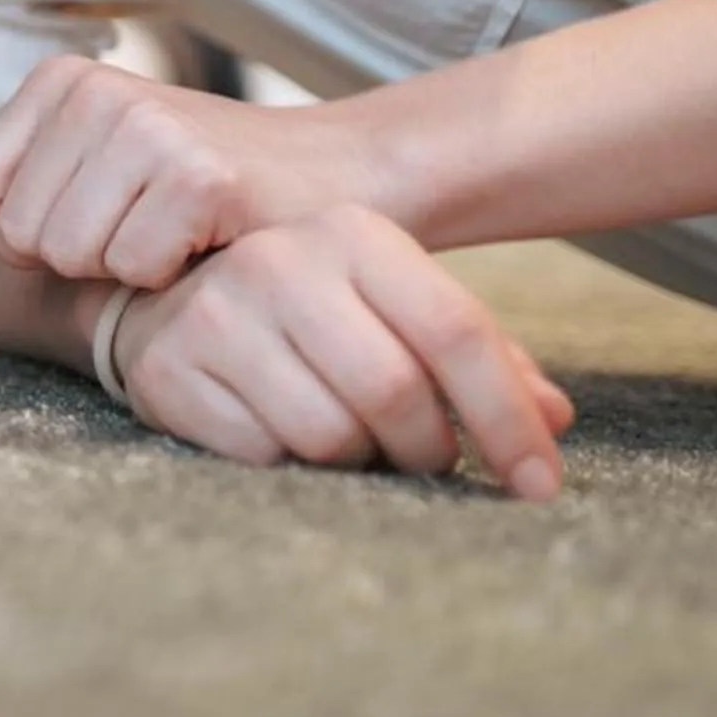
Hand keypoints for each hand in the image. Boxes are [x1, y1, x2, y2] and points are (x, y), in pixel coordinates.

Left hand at [0, 55, 380, 288]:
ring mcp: (148, 129)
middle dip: (76, 257)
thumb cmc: (210, 183)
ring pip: (69, 254)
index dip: (19, 237)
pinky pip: (132, 269)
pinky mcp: (199, 176)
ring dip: (124, 268)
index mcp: (60, 83)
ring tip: (174, 231)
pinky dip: (169, 276)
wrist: (344, 172)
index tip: (89, 221)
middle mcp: (96, 92)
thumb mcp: (101, 176)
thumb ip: (20, 199)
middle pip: (18, 233)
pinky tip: (207, 241)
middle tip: (144, 228)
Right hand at [112, 205, 574, 496]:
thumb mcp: (393, 309)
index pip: (456, 331)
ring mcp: (215, 314)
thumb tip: (555, 418)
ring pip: (330, 435)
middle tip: (430, 461)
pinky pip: (264, 455)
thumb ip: (478, 356)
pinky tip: (283, 434)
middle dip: (430, 450)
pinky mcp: (169, 370)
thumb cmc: (307, 314)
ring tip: (354, 441)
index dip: (509, 419)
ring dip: (359, 461)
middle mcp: (278, 259)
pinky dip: (290, 464)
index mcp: (350, 232)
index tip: (539, 484)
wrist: (161, 301)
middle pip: (396, 391)